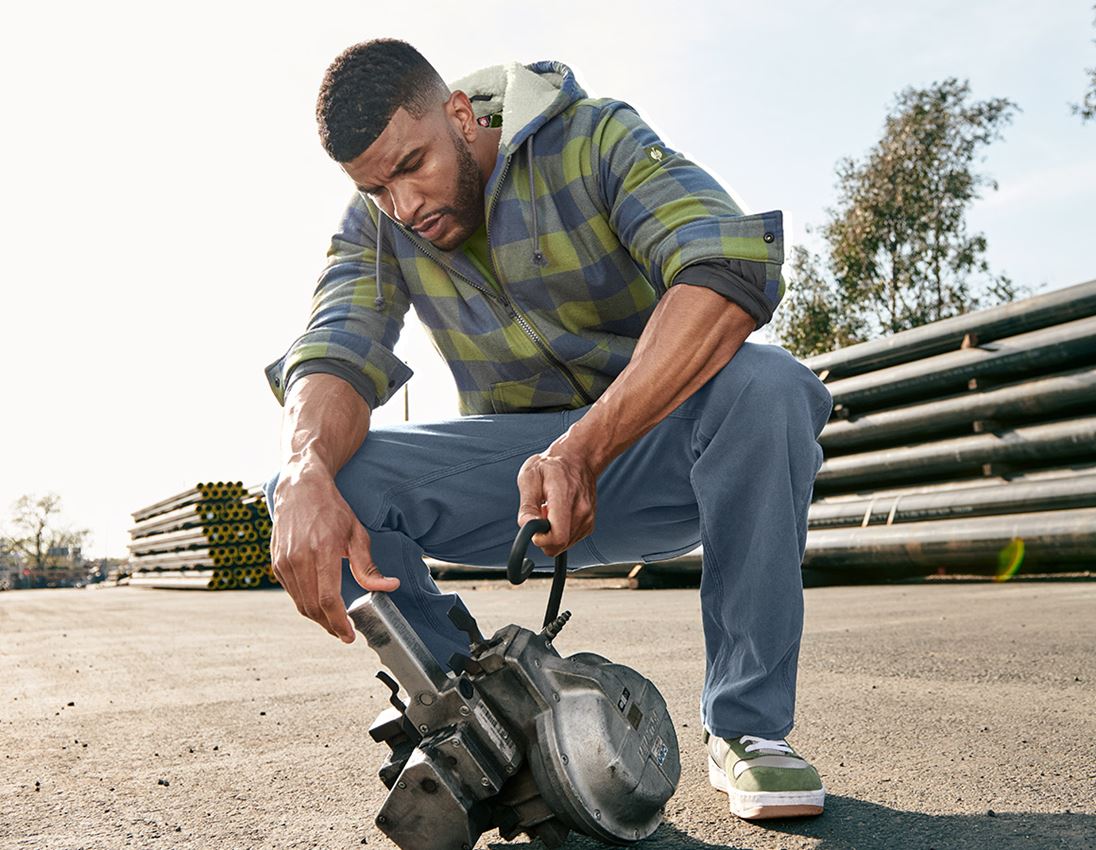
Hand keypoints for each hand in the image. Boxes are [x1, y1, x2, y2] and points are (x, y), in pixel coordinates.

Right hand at [270, 463, 398, 642]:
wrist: (300, 489)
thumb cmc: (332, 509)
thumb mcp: (357, 533)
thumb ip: (368, 566)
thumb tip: (389, 586)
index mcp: (322, 550)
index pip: (329, 599)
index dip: (339, 622)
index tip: (349, 636)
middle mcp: (299, 558)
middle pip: (313, 607)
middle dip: (330, 625)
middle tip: (344, 633)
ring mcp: (284, 562)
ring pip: (300, 604)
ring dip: (318, 617)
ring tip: (334, 620)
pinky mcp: (276, 564)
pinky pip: (292, 593)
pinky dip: (306, 603)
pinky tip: (319, 602)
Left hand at [515, 443, 597, 555]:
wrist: (578, 458)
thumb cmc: (551, 466)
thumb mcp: (530, 476)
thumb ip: (527, 505)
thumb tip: (526, 526)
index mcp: (565, 497)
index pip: (557, 536)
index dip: (541, 540)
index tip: (534, 529)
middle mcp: (581, 510)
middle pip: (559, 545)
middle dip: (544, 536)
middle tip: (541, 514)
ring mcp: (588, 518)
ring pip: (563, 545)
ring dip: (552, 534)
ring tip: (550, 511)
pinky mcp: (589, 525)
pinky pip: (570, 541)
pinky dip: (560, 533)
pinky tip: (559, 515)